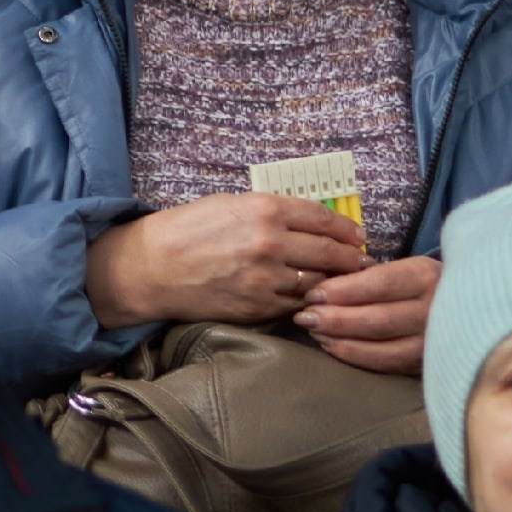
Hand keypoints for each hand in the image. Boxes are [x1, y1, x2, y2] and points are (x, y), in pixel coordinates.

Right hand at [85, 192, 367, 329]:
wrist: (150, 268)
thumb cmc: (184, 230)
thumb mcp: (227, 205)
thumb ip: (269, 212)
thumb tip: (309, 222)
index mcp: (263, 209)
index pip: (323, 218)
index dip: (346, 229)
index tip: (357, 236)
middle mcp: (270, 242)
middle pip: (331, 253)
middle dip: (352, 259)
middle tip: (361, 262)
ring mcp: (267, 278)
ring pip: (319, 282)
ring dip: (333, 283)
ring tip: (340, 283)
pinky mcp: (260, 306)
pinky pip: (297, 304)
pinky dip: (306, 301)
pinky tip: (308, 298)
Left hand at [299, 254, 438, 374]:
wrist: (466, 306)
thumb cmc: (419, 281)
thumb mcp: (402, 267)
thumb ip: (369, 275)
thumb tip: (323, 286)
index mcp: (425, 276)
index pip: (379, 284)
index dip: (342, 291)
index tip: (313, 294)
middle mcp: (435, 310)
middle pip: (378, 319)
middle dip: (336, 319)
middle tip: (304, 316)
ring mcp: (435, 342)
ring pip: (382, 347)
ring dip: (341, 341)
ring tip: (314, 331)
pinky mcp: (429, 363)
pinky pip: (388, 364)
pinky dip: (356, 356)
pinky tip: (332, 346)